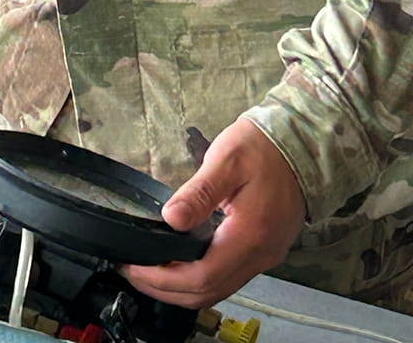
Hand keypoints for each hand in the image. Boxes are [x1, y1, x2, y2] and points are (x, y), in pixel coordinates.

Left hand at [121, 118, 305, 308]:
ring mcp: (265, 255)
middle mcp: (261, 254)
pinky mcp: (265, 249)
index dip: (164, 279)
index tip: (135, 268)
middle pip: (209, 292)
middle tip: (133, 273)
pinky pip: (229, 276)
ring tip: (150, 270)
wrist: (303, 145)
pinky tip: (180, 262)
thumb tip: (171, 218)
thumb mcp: (226, 160)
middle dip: (167, 289)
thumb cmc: (263, 148)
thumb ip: (199, 193)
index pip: (203, 276)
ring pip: (219, 289)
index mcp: (250, 235)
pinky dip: (200, 277)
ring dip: (182, 287)